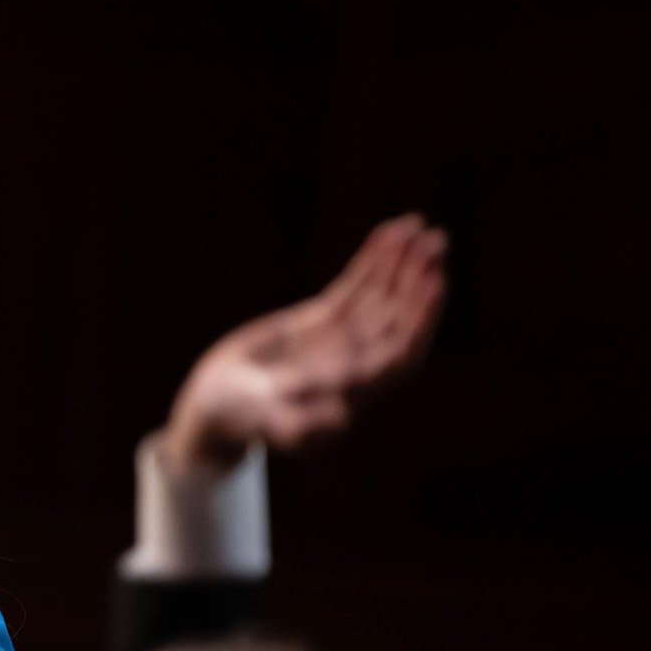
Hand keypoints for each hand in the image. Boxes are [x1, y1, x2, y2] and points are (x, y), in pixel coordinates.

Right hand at [160, 213, 447, 476]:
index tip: (434, 281)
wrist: (214, 406)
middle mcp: (357, 363)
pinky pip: (354, 286)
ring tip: (417, 224)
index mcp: (353, 390)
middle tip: (435, 239)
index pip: (399, 351)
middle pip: (399, 317)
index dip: (420, 318)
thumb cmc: (237, 421)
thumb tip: (339, 418)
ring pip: (381, 296)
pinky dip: (372, 261)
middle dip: (418, 279)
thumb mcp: (263, 423)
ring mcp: (341, 339)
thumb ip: (299, 426)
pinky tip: (388, 233)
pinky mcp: (321, 320)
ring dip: (402, 262)